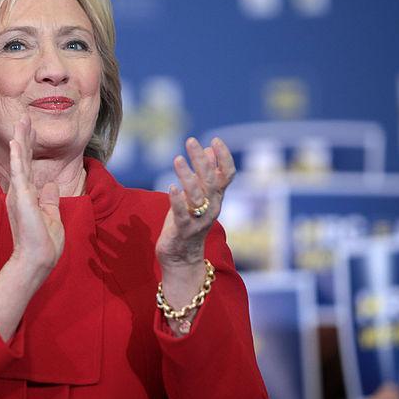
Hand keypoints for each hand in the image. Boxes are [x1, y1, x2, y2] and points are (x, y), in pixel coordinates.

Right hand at [5, 115, 63, 272]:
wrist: (38, 260)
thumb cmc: (44, 244)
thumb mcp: (52, 216)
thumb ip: (50, 200)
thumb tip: (52, 186)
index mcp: (29, 196)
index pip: (30, 167)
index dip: (30, 148)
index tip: (31, 130)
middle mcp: (21, 192)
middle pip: (23, 159)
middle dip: (24, 137)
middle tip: (24, 117)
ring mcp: (20, 193)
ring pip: (20, 161)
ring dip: (20, 140)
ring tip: (21, 121)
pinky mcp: (21, 197)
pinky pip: (19, 172)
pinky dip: (18, 156)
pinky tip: (17, 141)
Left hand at [155, 137, 235, 265]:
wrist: (181, 259)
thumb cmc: (187, 223)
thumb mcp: (197, 196)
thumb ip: (204, 174)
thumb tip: (209, 149)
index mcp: (216, 198)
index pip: (227, 174)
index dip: (224, 157)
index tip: (214, 139)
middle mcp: (212, 208)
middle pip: (211, 180)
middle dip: (202, 159)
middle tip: (191, 141)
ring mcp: (199, 220)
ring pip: (198, 195)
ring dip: (188, 176)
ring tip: (177, 159)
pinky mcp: (183, 231)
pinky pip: (183, 214)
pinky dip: (178, 200)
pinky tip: (171, 187)